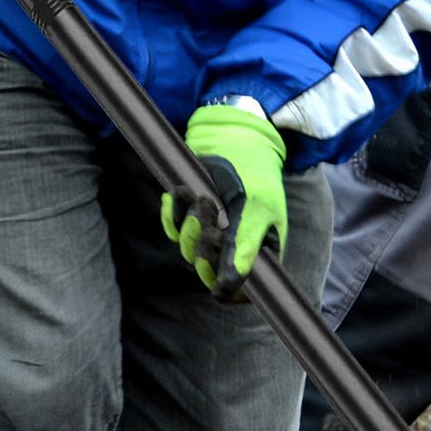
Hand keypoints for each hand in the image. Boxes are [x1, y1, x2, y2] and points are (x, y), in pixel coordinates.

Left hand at [160, 102, 286, 300]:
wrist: (236, 139)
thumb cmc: (256, 175)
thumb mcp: (257, 209)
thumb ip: (244, 247)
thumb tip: (230, 285)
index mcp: (259, 256)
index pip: (238, 291)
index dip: (221, 285)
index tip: (208, 259)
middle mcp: (233, 251)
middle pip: (207, 271)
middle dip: (201, 242)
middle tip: (208, 209)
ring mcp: (211, 235)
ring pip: (187, 249)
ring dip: (188, 222)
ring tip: (198, 195)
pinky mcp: (191, 219)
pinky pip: (172, 228)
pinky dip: (171, 213)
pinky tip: (176, 194)